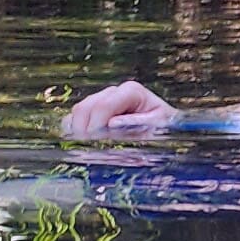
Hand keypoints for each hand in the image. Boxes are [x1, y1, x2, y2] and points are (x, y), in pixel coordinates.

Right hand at [61, 79, 180, 140]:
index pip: (104, 105)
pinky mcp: (94, 110)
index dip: (96, 125)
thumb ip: (135, 123)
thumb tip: (111, 123)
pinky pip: (75, 117)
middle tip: (91, 149)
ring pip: (79, 111)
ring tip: (89, 148)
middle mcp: (114, 92)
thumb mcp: (157, 126)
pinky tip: (83, 142)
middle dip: (85, 129)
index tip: (96, 143)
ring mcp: (102, 99)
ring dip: (79, 130)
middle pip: (87, 107)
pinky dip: (74, 129)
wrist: (165, 127)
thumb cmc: (163, 127)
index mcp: (131, 91)